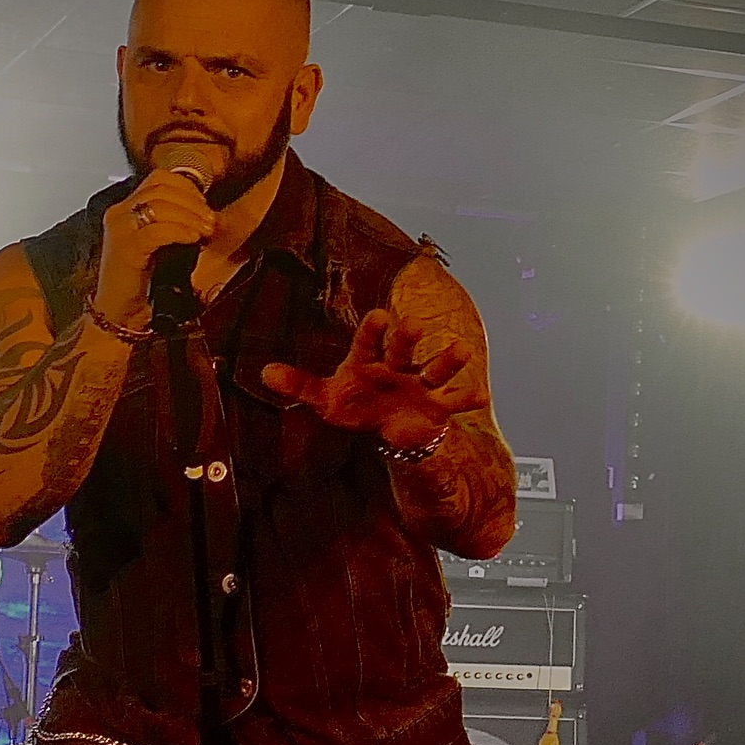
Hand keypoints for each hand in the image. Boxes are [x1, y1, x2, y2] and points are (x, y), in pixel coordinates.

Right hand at [95, 170, 215, 328]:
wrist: (119, 311)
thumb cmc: (141, 281)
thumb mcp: (157, 244)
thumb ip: (172, 222)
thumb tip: (203, 212)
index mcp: (125, 208)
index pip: (158, 179)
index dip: (186, 187)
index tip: (204, 206)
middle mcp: (119, 213)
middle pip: (161, 188)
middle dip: (192, 202)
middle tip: (209, 220)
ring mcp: (120, 229)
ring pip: (161, 205)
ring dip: (190, 216)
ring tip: (206, 230)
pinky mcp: (126, 248)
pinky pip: (159, 230)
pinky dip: (181, 231)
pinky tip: (194, 239)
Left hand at [260, 304, 489, 450]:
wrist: (387, 429)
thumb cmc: (356, 404)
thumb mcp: (326, 399)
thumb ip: (299, 385)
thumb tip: (263, 372)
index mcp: (368, 360)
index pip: (368, 341)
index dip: (373, 330)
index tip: (379, 315)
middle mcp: (396, 367)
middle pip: (402, 350)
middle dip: (407, 338)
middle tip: (413, 324)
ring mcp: (419, 385)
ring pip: (434, 370)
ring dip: (447, 361)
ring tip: (462, 351)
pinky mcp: (435, 406)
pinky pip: (453, 401)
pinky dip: (467, 398)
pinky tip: (482, 395)